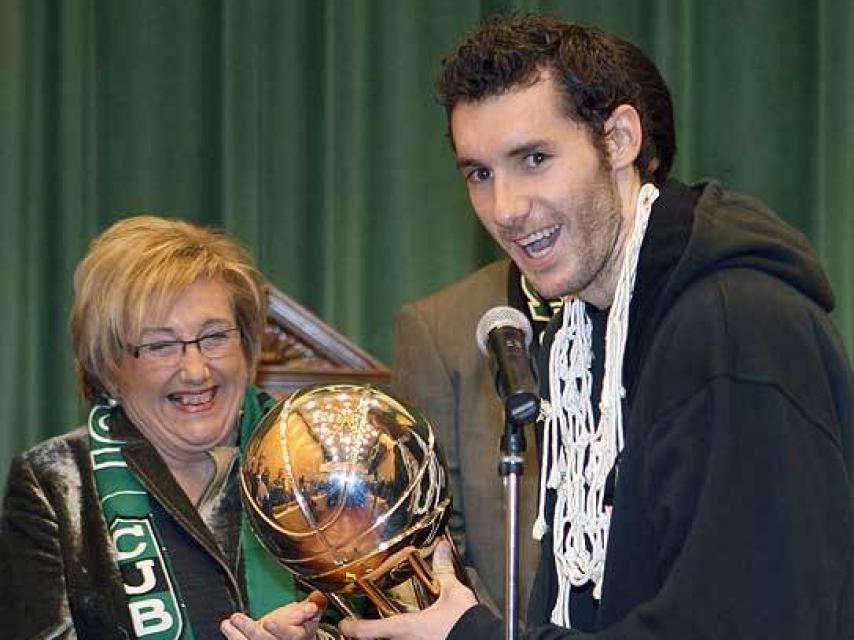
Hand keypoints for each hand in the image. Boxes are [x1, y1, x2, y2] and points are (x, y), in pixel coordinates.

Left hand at [221, 592, 326, 639]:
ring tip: (229, 621)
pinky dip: (234, 637)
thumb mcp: (309, 616)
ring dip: (237, 635)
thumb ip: (311, 606)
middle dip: (252, 630)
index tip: (270, 621)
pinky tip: (227, 627)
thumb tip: (318, 598)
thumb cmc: (298, 628)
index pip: (290, 635)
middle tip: (238, 618)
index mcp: (300, 636)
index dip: (280, 629)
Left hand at [338, 540, 476, 639]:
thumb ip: (443, 570)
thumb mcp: (454, 594)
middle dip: (365, 634)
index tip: (345, 622)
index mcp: (405, 627)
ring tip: (381, 628)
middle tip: (361, 625)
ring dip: (383, 637)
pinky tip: (409, 634)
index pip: (366, 631)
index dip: (351, 627)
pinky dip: (399, 639)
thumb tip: (441, 549)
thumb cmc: (466, 625)